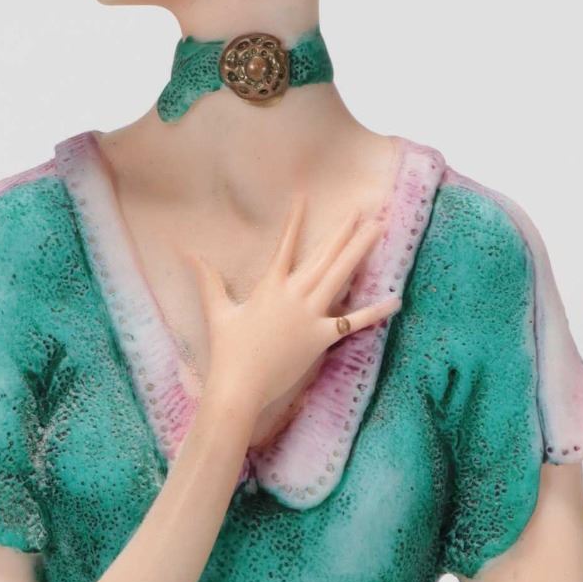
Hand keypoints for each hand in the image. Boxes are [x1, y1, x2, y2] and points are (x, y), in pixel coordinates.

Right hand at [186, 193, 401, 417]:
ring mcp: (310, 315)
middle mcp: (294, 295)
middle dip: (345, 231)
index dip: (296, 219)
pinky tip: (396, 300)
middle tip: (365, 210)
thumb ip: (207, 279)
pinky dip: (375, 311)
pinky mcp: (321, 337)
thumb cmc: (228, 350)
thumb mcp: (217, 310)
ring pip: (340, 276)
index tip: (305, 196)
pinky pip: (353, 321)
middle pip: (324, 256)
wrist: (240, 385)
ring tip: (378, 231)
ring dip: (360, 252)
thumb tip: (186, 253)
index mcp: (270, 286)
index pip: (286, 245)